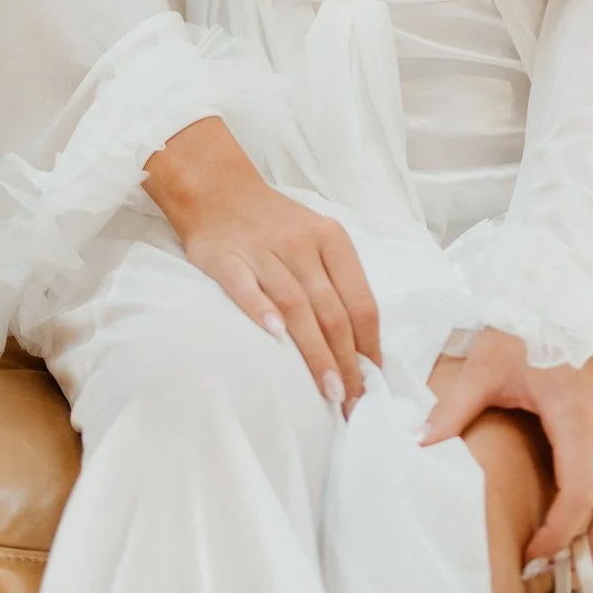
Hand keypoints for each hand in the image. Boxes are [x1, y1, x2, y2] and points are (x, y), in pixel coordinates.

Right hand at [143, 116, 380, 409]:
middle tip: (352, 400)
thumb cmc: (277, 226)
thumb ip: (338, 284)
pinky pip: (245, 287)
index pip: (360, 300)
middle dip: (346, 360)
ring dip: (315, 351)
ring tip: (328, 389)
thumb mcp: (318, 240)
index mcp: (332, 238)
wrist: (220, 191)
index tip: (372, 381)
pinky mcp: (226, 258)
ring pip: (296, 305)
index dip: (369, 345)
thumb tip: (363, 348)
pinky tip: (274, 337)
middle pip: (331, 310)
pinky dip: (261, 311)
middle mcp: (301, 243)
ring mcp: (262, 249)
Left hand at [420, 327, 592, 567]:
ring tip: (574, 552)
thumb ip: (453, 408)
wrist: (566, 286)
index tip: (532, 553)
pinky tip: (592, 514)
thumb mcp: (486, 364)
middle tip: (561, 573)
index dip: (558, 534)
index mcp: (574, 412)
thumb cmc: (526, 324)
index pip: (578, 496)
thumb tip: (419, 446)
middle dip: (592, 549)